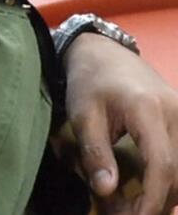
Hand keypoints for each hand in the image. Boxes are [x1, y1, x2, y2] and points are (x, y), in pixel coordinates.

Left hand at [65, 32, 177, 214]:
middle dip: (158, 203)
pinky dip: (170, 179)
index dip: (152, 199)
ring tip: (135, 208)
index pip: (162, 164)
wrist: (104, 53)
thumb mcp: (82, 115)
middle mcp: (177, 113)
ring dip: (166, 194)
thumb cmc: (90, 81)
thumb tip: (106, 191)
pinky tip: (150, 192)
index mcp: (148, 110)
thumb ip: (95, 152)